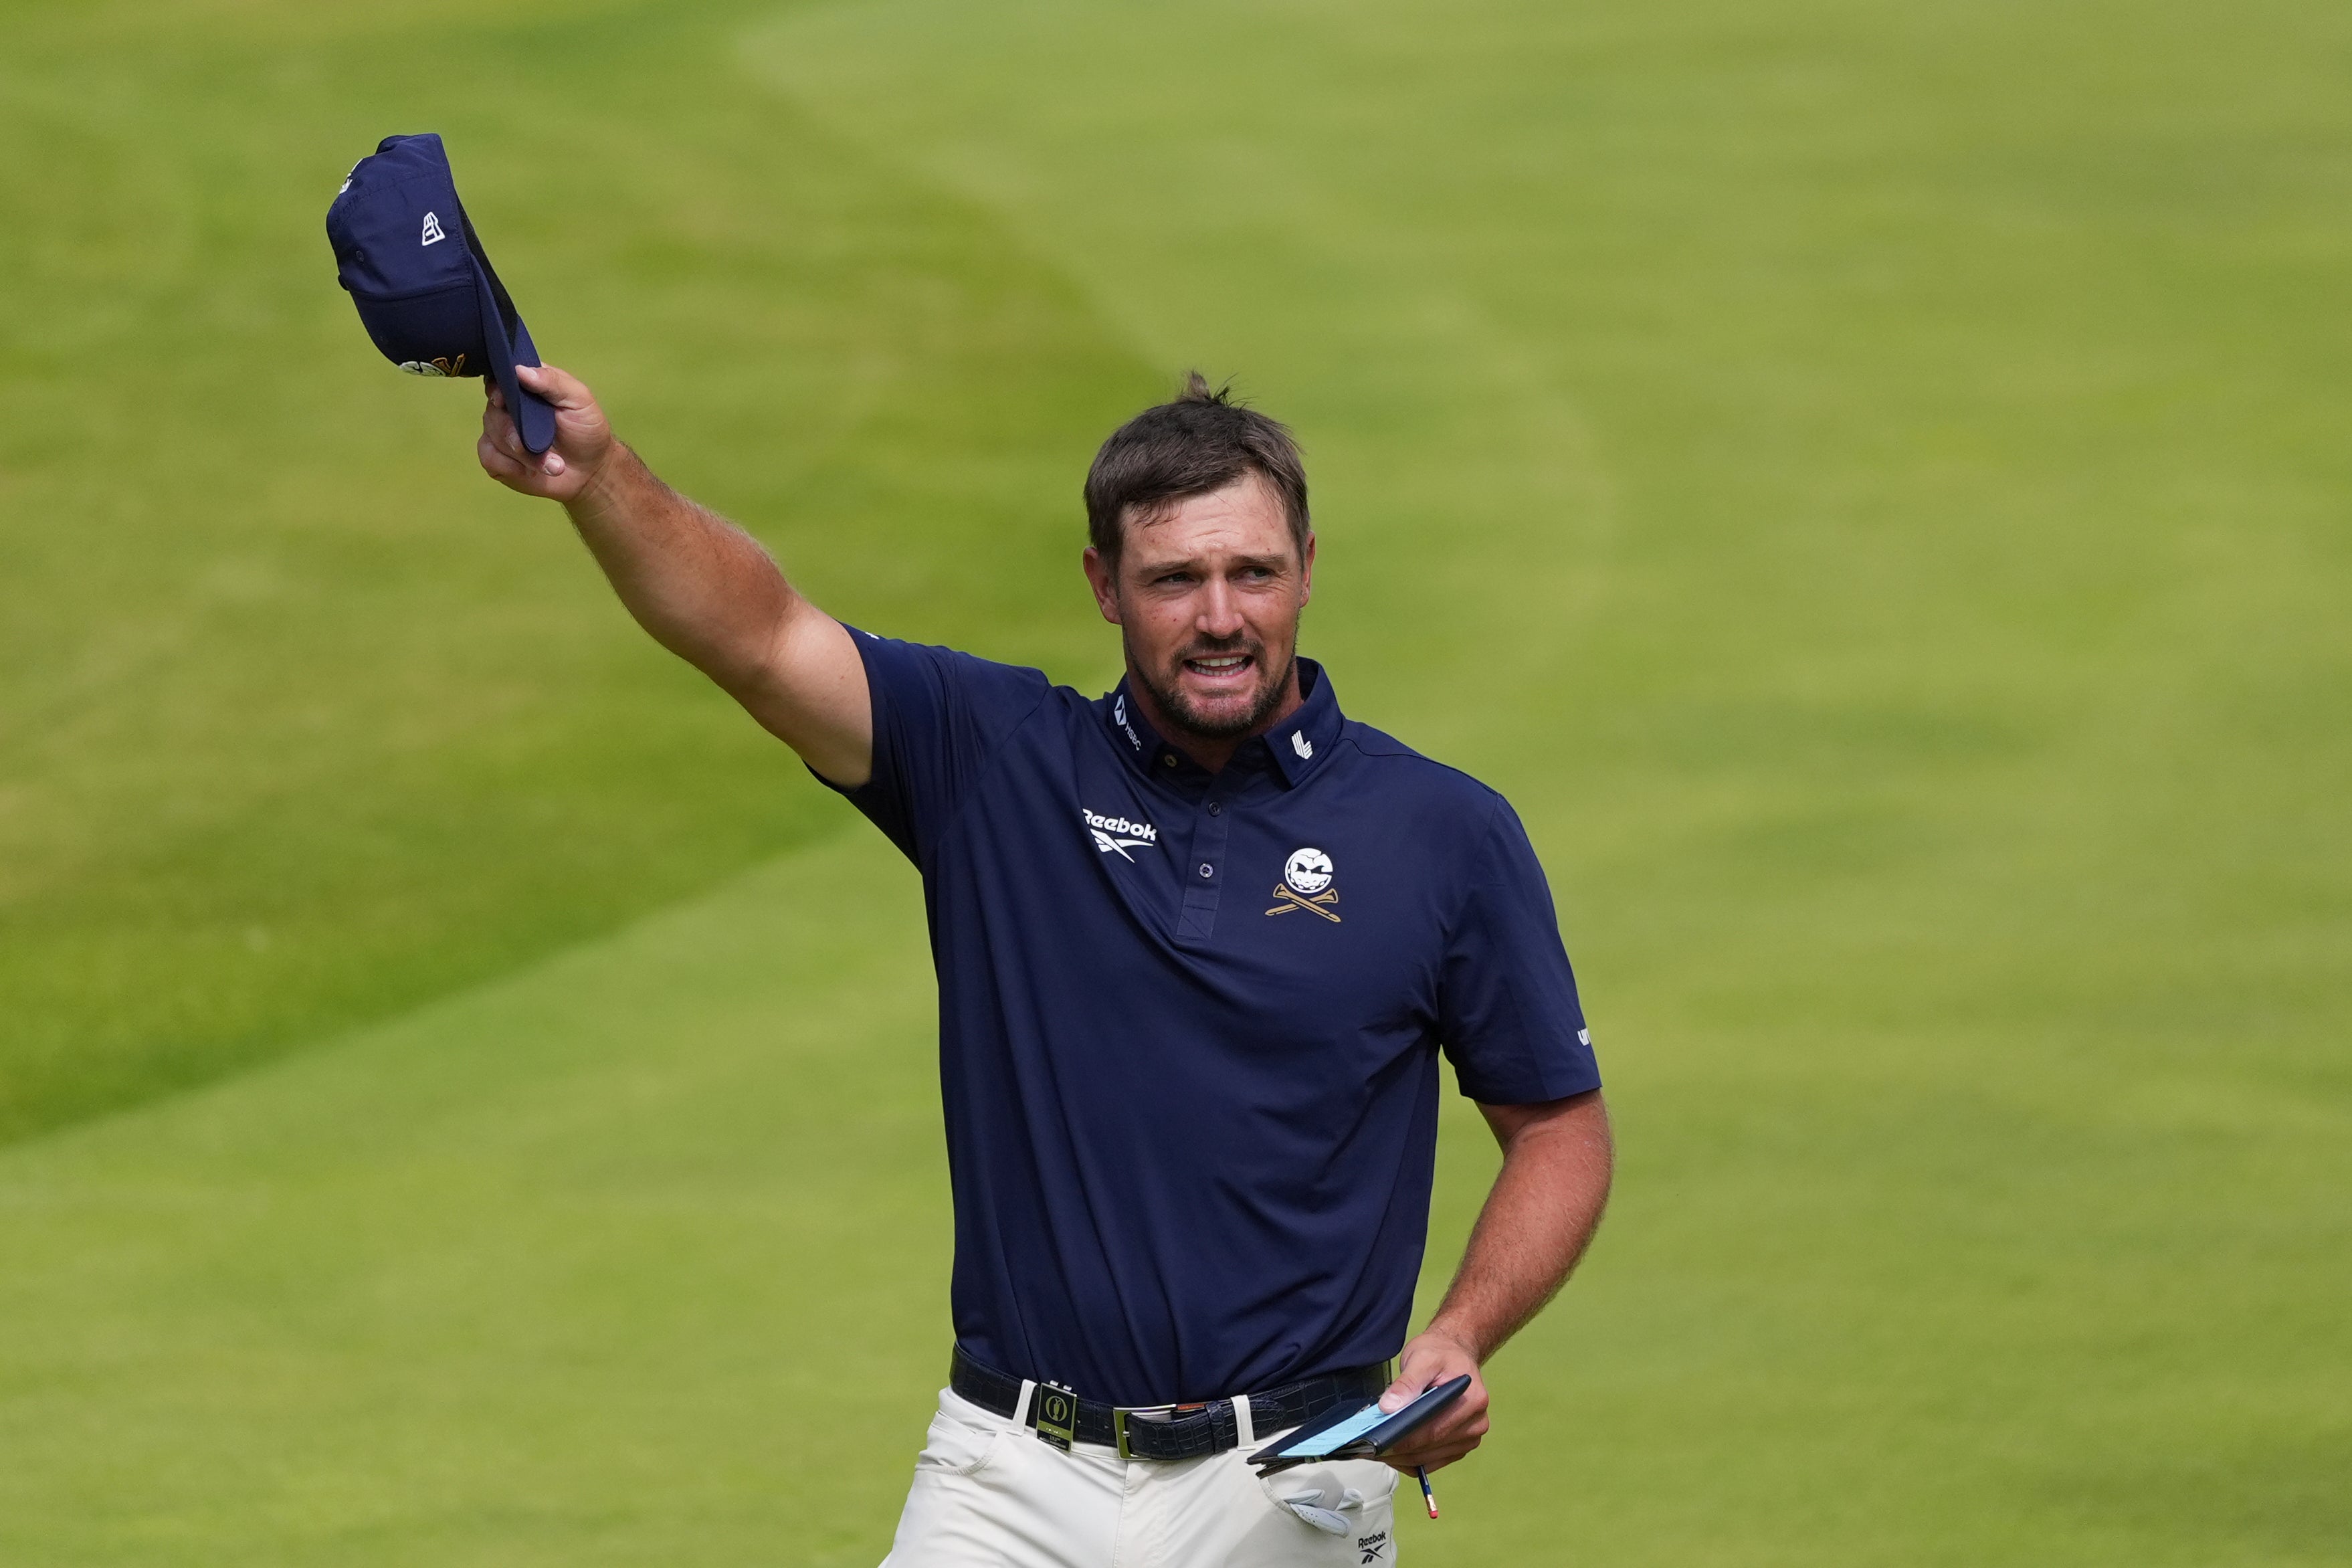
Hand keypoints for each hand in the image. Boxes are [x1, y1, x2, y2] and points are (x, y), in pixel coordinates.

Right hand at [476, 362, 615, 503]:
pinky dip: (510, 466)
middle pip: (493, 408)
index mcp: (526, 386)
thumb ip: (553, 382)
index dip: (498, 387)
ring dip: (524, 453)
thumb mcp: (579, 400)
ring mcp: (502, 432)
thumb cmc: (587, 431)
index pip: (500, 377)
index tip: (504, 400)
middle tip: (541, 443)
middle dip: (514, 429)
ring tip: (553, 462)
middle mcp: (510, 407)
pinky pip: (489, 457)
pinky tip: (530, 471)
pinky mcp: (499, 458)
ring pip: (493, 434)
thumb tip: (520, 370)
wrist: (591, 471)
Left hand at [1375, 1327, 1488, 1473]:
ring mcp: (1470, 1437)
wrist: (1455, 1353)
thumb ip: (1407, 1382)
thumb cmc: (1441, 1354)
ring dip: (1403, 1459)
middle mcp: (1476, 1423)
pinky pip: (1433, 1460)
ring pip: (1430, 1458)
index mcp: (1472, 1401)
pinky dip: (1412, 1460)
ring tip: (1378, 1451)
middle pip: (1431, 1447)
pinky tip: (1394, 1454)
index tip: (1378, 1444)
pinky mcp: (1461, 1445)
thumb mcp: (1421, 1357)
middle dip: (1398, 1451)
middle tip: (1370, 1450)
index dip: (1403, 1440)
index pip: (1433, 1430)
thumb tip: (1389, 1407)